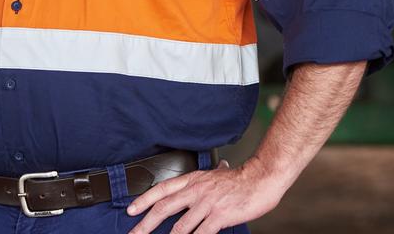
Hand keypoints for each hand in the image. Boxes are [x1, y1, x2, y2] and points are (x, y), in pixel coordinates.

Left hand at [127, 158, 286, 233]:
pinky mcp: (219, 216)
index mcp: (194, 180)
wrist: (262, 179)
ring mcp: (207, 204)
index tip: (131, 210)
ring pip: (180, 226)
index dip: (144, 200)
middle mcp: (197, 191)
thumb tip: (217, 167)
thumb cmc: (242, 180)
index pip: (163, 189)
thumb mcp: (218, 174)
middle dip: (146, 224)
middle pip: (164, 208)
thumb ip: (210, 176)